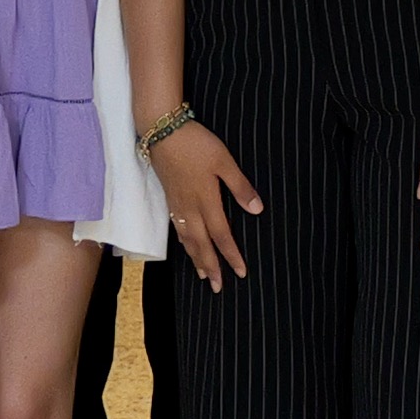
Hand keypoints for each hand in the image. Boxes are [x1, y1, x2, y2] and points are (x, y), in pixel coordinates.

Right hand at [151, 120, 260, 287]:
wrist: (162, 131)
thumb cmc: (196, 144)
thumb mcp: (224, 161)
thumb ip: (240, 186)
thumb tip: (257, 210)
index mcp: (206, 200)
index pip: (221, 235)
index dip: (231, 255)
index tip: (240, 272)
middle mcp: (190, 208)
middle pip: (202, 244)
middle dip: (211, 267)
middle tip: (218, 287)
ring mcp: (178, 205)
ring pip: (188, 239)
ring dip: (196, 259)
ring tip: (203, 275)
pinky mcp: (170, 199)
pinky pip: (178, 229)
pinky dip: (185, 244)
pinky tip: (188, 247)